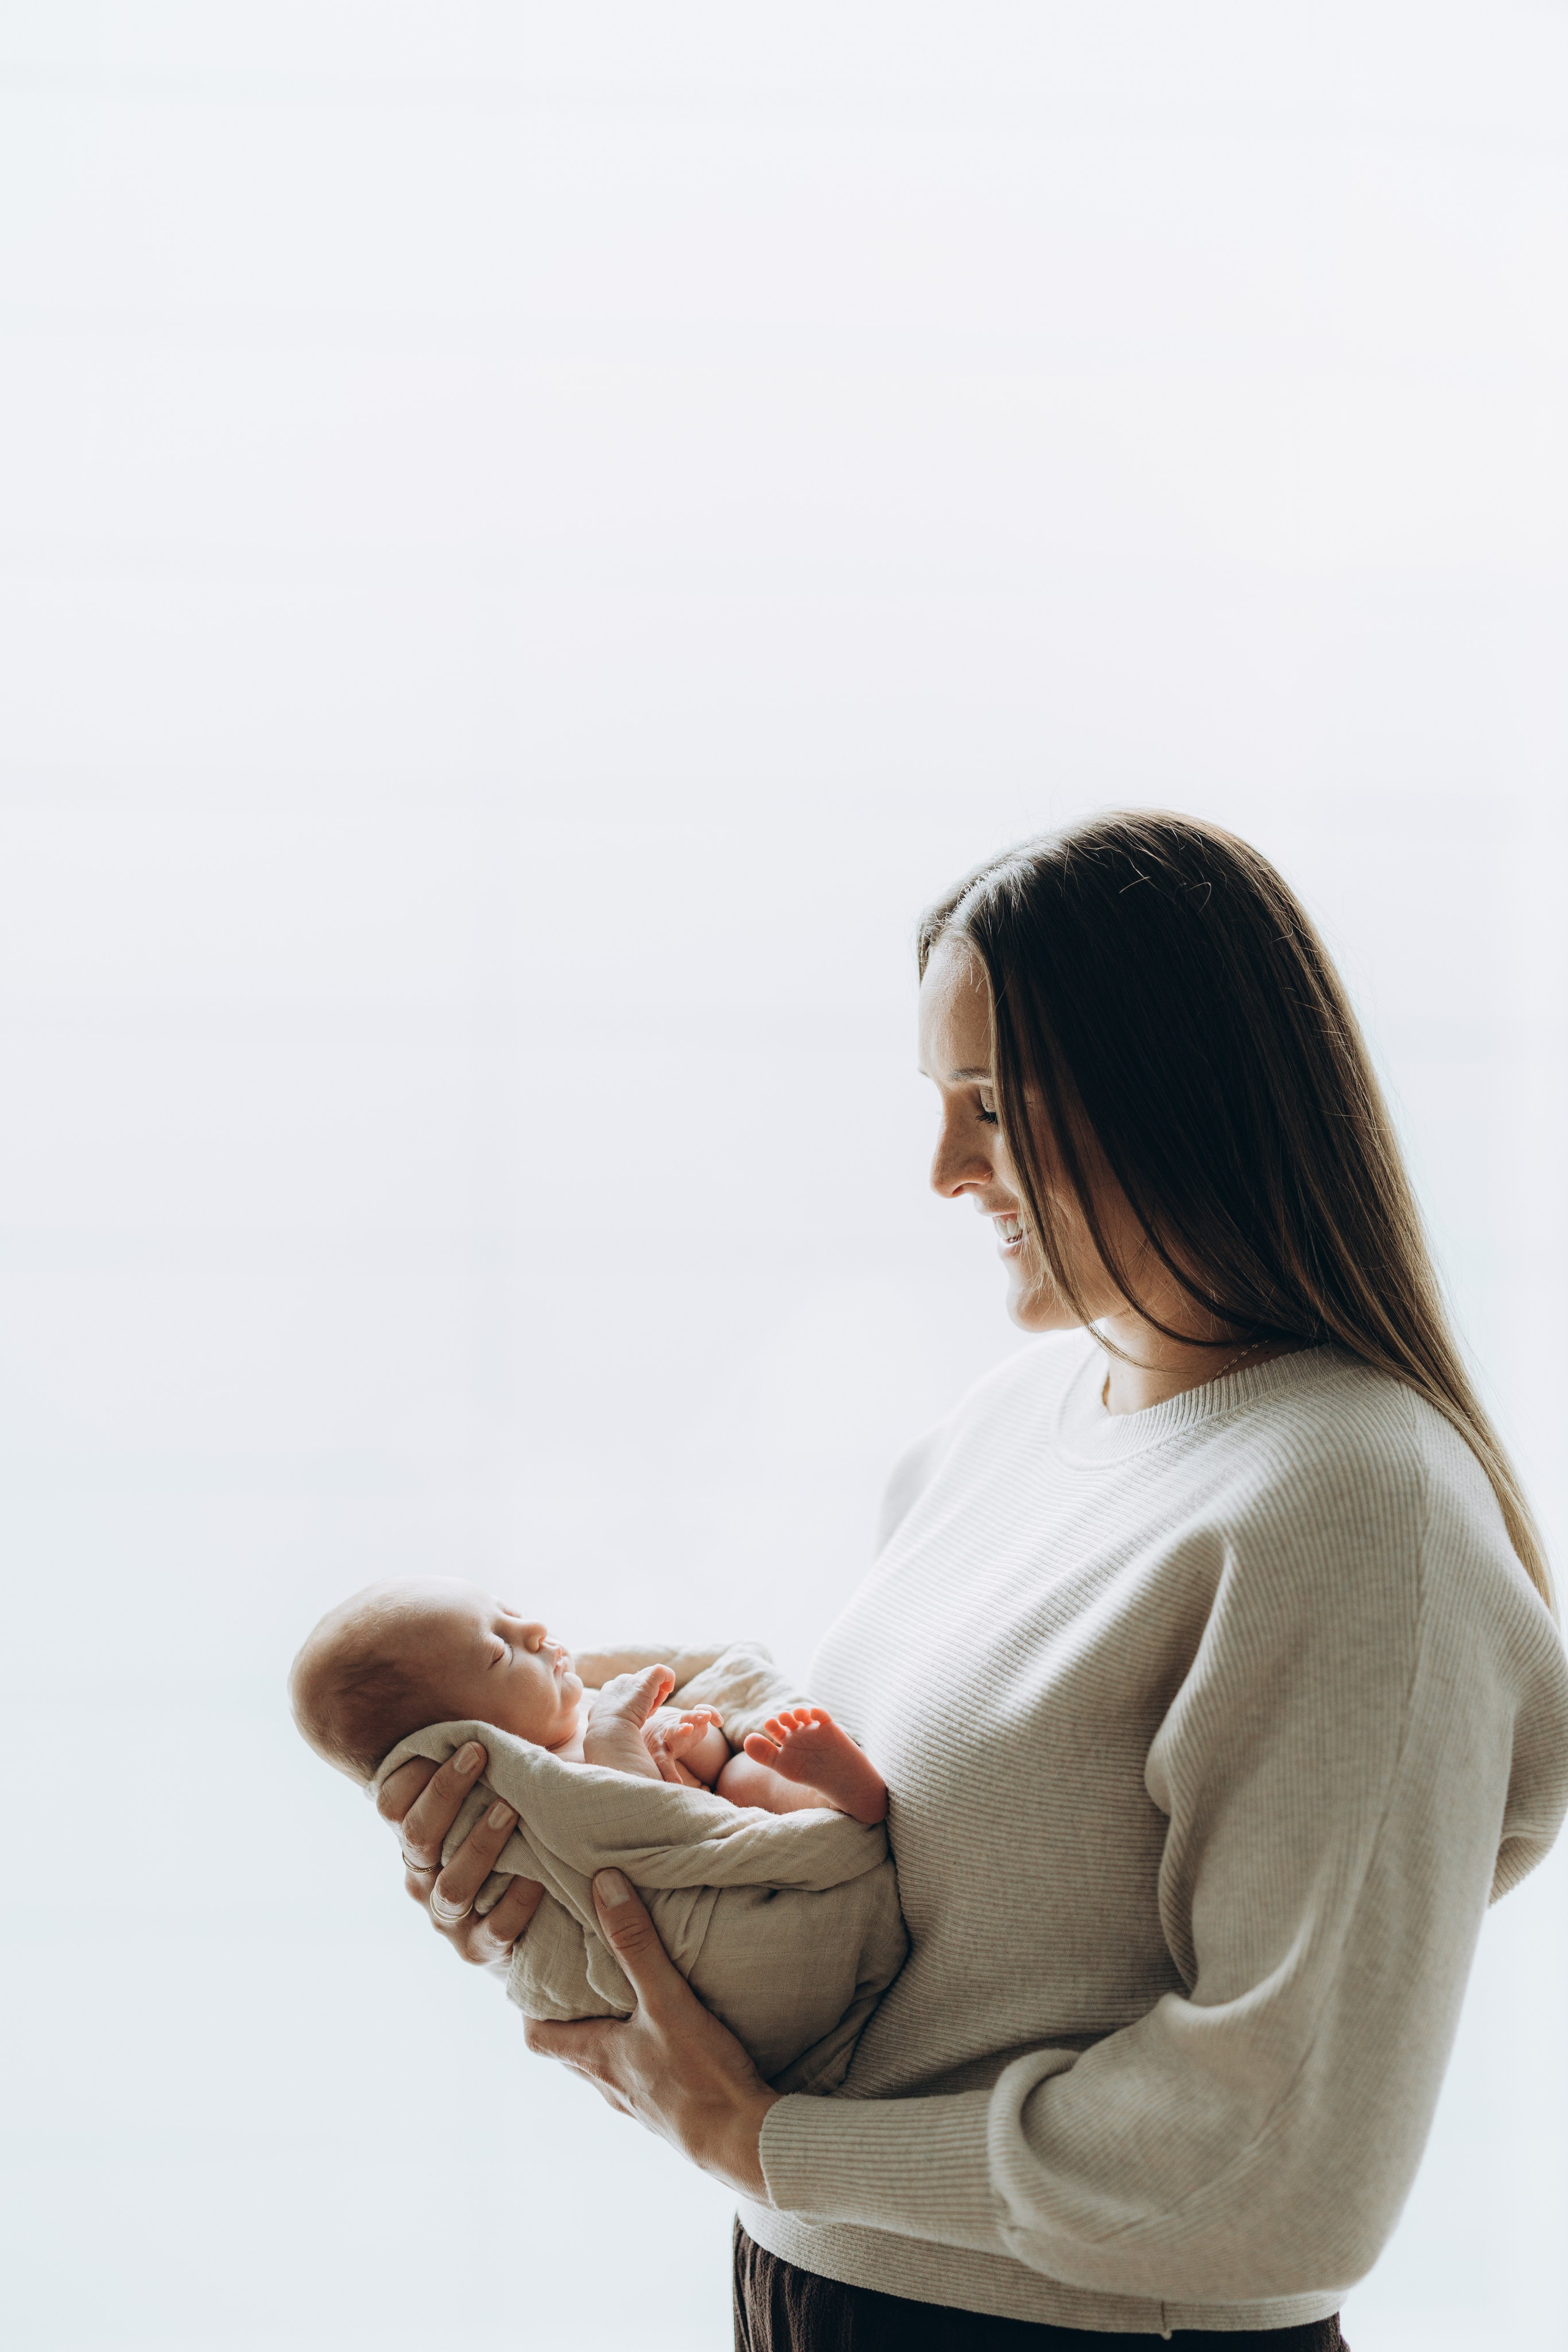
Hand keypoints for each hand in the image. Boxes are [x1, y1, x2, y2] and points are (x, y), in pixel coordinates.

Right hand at [377, 1741, 545, 1964]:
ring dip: (479, 1844)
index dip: (413, 1771)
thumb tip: (481, 1689)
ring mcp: (449, 1917)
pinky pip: (494, 1928)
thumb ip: (483, 1754)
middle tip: (479, 1753)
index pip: (390, 1802)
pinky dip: (515, 1902)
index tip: (457, 1738)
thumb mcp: (498, 1785)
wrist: (543, 1907)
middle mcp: (422, 1876)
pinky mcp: (481, 1949)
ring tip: (509, 1809)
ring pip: (451, 1885)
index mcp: (417, 1834)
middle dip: (445, 1792)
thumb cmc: (521, 1823)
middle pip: (415, 1836)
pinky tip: (538, 1876)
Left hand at [525, 1869, 779, 2197]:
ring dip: (610, 2034)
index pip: (538, 2038)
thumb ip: (636, 1945)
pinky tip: (669, 2037)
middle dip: (573, 2014)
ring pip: (607, 2064)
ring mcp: (638, 2102)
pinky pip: (641, 2078)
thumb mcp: (667, 2000)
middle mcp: (609, 2084)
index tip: (535, 1978)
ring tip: (626, 1998)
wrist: (744, 2142)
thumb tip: (604, 1885)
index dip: (531, 2010)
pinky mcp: (669, 2111)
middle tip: (581, 1976)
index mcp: (596, 2057)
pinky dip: (643, 2054)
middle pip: (571, 2050)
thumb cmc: (699, 2076)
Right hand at [582, 1664, 676, 1780]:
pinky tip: (668, 1690)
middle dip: (647, 1697)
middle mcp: (618, 1684)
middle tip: (649, 1713)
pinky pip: (662, 1672)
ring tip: (654, 1708)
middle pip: (639, 1683)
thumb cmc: (607, 1738)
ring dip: (657, 1692)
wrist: (609, 1732)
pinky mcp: (645, 1681)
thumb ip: (608, 1721)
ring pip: (650, 1678)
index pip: (626, 1691)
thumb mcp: (603, 1728)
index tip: (638, 1716)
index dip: (636, 1702)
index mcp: (607, 1694)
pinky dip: (668, 1678)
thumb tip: (607, 1727)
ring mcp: (631, 1680)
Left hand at [644, 1704, 725, 1787]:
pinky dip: (709, 1712)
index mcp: (659, 1751)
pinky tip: (718, 1722)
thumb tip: (670, 1804)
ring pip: (686, 1718)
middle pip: (673, 1732)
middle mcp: (668, 1735)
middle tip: (687, 1730)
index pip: (662, 1761)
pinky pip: (701, 1712)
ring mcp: (680, 1723)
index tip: (676, 1783)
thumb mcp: (659, 1767)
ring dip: (695, 1717)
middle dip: (680, 1730)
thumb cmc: (658, 1752)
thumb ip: (665, 1780)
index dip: (669, 1772)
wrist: (656, 1728)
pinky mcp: (691, 1718)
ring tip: (706, 1716)